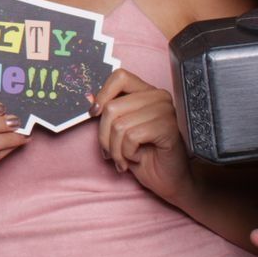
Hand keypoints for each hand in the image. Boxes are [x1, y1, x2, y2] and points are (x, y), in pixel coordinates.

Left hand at [91, 69, 191, 204]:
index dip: (102, 95)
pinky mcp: (168, 128)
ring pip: (119, 125)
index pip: (120, 77)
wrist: (167, 179)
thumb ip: (107, 111)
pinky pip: (132, 137)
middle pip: (112, 107)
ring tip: (123, 158)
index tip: (94, 114)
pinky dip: (127, 153)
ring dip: (115, 149)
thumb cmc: (142, 154)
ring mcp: (166, 111)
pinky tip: (136, 158)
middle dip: (104, 136)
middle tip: (110, 152)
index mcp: (146, 91)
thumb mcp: (119, 129)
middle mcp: (158, 97)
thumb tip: (88, 98)